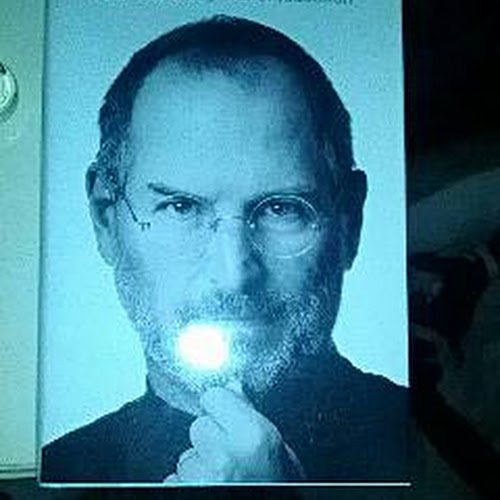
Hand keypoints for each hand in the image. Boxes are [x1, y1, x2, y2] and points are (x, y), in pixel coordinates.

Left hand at [164, 380, 303, 482]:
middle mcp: (225, 454)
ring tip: (223, 478)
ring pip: (186, 455)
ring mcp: (202, 478)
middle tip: (230, 455)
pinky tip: (210, 489)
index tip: (227, 417)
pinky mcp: (183, 493)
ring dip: (198, 464)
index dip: (221, 407)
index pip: (214, 396)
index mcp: (253, 435)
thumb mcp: (277, 449)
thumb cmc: (279, 486)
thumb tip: (234, 386)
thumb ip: (252, 416)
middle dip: (210, 437)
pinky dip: (186, 484)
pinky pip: (174, 479)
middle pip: (198, 426)